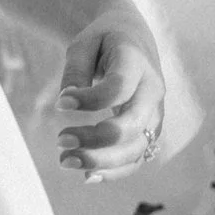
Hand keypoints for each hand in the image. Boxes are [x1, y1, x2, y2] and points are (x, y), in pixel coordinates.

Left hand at [54, 8, 164, 181]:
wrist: (132, 38)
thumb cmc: (103, 40)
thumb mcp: (84, 43)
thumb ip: (75, 69)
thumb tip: (67, 100)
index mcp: (137, 62)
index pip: (119, 87)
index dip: (89, 100)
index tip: (60, 104)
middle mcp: (152, 90)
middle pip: (132, 125)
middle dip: (96, 139)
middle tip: (60, 140)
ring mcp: (154, 113)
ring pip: (137, 147)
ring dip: (102, 161)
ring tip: (66, 161)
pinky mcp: (149, 129)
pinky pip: (138, 157)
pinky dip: (115, 171)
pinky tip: (87, 176)